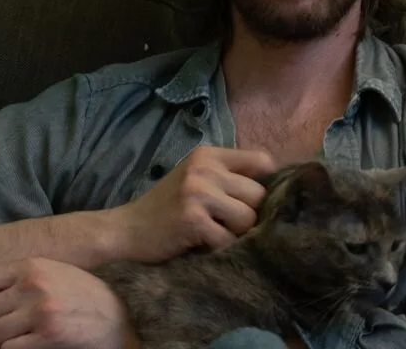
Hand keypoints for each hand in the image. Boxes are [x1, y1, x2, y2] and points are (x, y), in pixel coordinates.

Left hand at [0, 257, 137, 348]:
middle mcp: (31, 285)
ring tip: (19, 340)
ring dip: (0, 344)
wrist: (120, 319)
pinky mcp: (48, 336)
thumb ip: (20, 278)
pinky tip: (30, 347)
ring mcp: (39, 312)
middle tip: (4, 331)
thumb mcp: (52, 273)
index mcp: (29, 266)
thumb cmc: (82, 297)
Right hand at [108, 145, 276, 262]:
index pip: (262, 160)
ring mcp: (198, 192)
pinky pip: (229, 240)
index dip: (266, 185)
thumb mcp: (195, 181)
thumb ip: (228, 178)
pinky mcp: (193, 218)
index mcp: (208, 155)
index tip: (253, 204)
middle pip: (259, 194)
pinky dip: (220, 250)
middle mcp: (204, 168)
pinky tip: (202, 247)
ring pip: (248, 218)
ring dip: (236, 235)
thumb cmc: (165, 210)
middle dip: (249, 216)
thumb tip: (279, 191)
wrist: (125, 232)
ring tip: (213, 236)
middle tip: (227, 227)